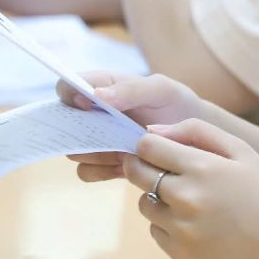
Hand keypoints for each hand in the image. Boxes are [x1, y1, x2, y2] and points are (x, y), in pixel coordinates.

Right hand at [61, 71, 205, 181]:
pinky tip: (124, 166)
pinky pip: (86, 172)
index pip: (67, 86)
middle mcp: (94, 114)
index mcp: (103, 87)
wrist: (194, 138)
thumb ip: (131, 89)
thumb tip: (95, 96)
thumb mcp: (161, 90)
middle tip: (105, 135)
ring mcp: (98, 140)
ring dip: (91, 153)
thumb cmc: (177, 105)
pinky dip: (100, 171)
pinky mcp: (106, 164)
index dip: (69, 94)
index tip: (87, 105)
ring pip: (73, 150)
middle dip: (77, 131)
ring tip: (120, 150)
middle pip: (64, 123)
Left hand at [125, 119, 258, 258]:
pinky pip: (155, 230)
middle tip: (165, 170)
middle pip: (136, 173)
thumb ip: (197, 131)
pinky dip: (167, 224)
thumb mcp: (242, 151)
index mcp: (201, 168)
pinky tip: (195, 223)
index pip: (147, 146)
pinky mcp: (179, 253)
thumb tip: (154, 130)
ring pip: (144, 203)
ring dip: (156, 197)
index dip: (149, 144)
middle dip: (143, 166)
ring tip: (188, 200)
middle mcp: (184, 198)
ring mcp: (180, 229)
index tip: (159, 148)